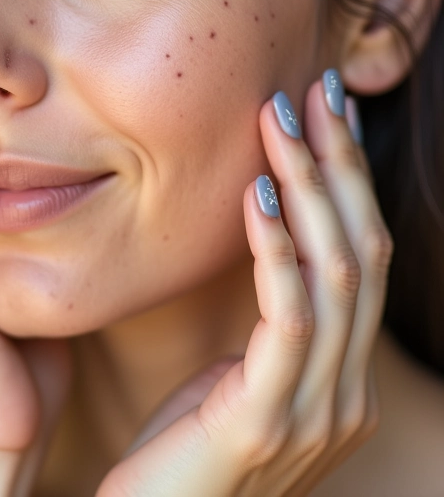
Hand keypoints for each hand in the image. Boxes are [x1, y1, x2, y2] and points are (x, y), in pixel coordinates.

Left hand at [95, 75, 391, 496]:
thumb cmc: (180, 449)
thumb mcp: (232, 376)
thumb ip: (265, 325)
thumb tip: (265, 239)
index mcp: (336, 377)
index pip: (359, 259)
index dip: (348, 183)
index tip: (325, 116)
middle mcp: (343, 391)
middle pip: (362, 252)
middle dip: (342, 166)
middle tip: (316, 93)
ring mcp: (314, 411)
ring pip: (336, 274)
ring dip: (312, 188)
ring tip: (282, 121)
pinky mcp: (265, 422)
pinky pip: (287, 319)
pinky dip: (278, 250)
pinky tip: (259, 196)